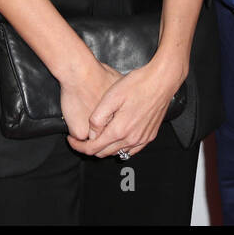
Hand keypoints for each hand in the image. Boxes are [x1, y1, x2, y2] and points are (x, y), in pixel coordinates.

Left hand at [68, 54, 186, 158]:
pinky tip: (117, 136)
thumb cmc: (137, 85)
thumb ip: (98, 119)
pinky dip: (121, 147)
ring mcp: (142, 139)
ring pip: (117, 152)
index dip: (79, 146)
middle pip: (104, 153)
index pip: (93, 149)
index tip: (71, 140)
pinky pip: (131, 150)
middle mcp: (131, 139)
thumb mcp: (111, 97)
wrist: (162, 81)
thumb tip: (91, 134)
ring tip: (99, 134)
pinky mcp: (150, 136)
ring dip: (106, 147)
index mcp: (119, 130)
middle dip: (91, 147)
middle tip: (83, 137)